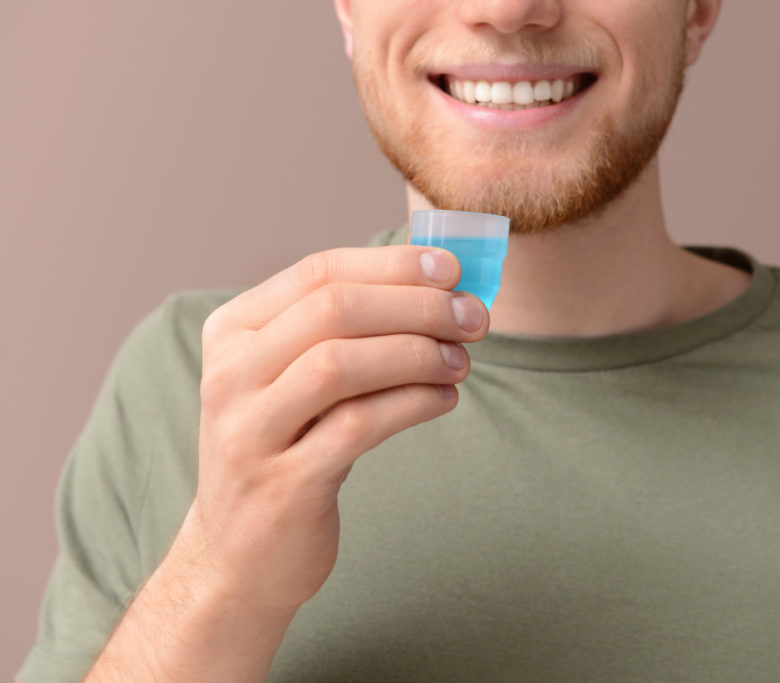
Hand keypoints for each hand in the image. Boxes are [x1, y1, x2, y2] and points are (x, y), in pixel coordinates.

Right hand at [171, 245, 487, 611]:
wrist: (238, 554)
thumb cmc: (284, 449)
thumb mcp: (292, 379)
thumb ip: (345, 331)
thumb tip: (439, 287)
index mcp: (233, 333)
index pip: (318, 272)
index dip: (392, 265)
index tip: (453, 269)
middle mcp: (230, 375)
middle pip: (333, 310)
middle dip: (417, 306)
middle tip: (473, 318)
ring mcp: (250, 431)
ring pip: (340, 363)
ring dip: (417, 354)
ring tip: (461, 361)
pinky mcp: (283, 484)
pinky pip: (358, 426)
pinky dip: (412, 404)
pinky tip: (444, 398)